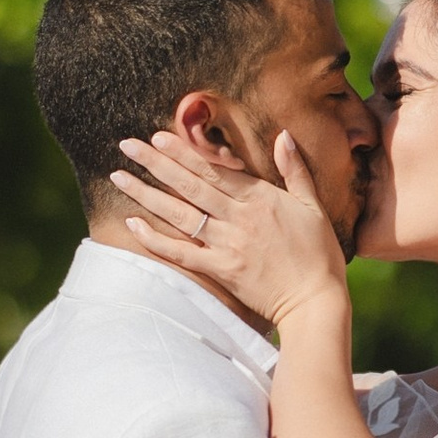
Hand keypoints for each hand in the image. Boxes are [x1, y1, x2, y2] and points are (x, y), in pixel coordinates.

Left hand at [109, 129, 348, 331]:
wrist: (315, 301)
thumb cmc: (318, 255)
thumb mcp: (313, 207)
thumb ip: (295, 171)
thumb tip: (284, 136)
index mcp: (261, 198)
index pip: (214, 169)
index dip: (184, 152)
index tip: (158, 137)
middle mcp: (240, 218)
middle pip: (190, 185)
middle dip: (156, 162)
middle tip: (126, 145)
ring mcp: (228, 245)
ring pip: (180, 214)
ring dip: (147, 194)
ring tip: (119, 177)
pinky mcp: (221, 271)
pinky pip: (181, 253)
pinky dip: (156, 240)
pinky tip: (133, 224)